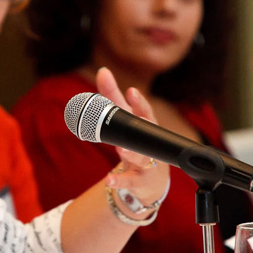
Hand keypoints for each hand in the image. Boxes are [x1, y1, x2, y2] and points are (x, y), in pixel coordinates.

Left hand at [94, 68, 169, 210]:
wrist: (150, 180)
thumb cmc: (135, 141)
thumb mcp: (124, 119)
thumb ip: (112, 96)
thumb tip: (103, 70)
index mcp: (145, 127)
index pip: (145, 113)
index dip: (139, 103)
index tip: (132, 91)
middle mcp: (148, 144)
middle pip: (146, 134)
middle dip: (142, 125)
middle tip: (133, 117)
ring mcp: (146, 164)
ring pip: (141, 158)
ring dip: (131, 154)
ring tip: (121, 150)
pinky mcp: (139, 181)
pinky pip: (130, 182)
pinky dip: (119, 181)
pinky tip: (108, 180)